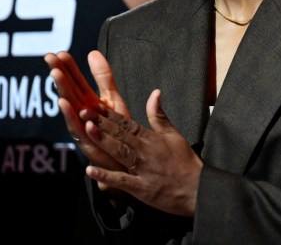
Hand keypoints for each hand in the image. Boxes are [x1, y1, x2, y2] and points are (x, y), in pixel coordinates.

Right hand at [44, 50, 129, 173]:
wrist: (127, 159)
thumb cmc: (118, 129)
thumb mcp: (112, 98)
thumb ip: (103, 77)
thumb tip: (92, 52)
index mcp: (88, 102)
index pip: (75, 81)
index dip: (67, 67)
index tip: (58, 52)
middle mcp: (81, 114)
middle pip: (68, 91)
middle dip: (59, 74)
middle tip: (49, 57)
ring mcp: (82, 128)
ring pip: (69, 107)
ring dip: (62, 91)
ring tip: (56, 74)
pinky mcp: (88, 142)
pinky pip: (77, 128)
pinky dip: (70, 116)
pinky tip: (65, 104)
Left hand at [82, 88, 202, 216]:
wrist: (197, 187)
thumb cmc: (184, 160)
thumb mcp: (173, 134)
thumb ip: (159, 115)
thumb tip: (155, 92)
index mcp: (151, 138)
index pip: (127, 123)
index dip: (110, 114)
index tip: (94, 105)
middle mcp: (144, 151)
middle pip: (120, 135)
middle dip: (101, 123)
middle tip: (84, 111)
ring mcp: (142, 169)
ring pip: (119, 152)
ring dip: (103, 141)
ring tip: (87, 130)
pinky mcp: (141, 188)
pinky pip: (121, 181)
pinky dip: (106, 176)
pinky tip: (91, 170)